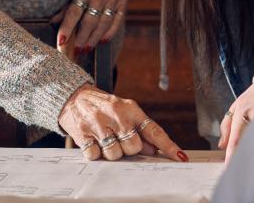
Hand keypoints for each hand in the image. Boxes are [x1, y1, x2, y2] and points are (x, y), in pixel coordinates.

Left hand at [52, 0, 131, 54]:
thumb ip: (67, 7)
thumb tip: (53, 22)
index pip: (74, 12)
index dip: (67, 28)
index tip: (61, 42)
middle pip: (90, 20)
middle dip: (82, 38)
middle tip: (76, 51)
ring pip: (104, 23)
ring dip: (94, 38)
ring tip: (86, 48)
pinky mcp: (124, 0)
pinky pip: (117, 21)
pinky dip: (109, 33)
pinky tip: (101, 41)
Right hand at [59, 83, 187, 161]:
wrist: (73, 96)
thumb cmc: (103, 106)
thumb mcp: (124, 112)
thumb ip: (140, 129)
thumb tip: (155, 149)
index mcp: (131, 109)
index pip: (154, 130)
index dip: (168, 146)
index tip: (180, 157)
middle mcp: (116, 115)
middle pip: (134, 147)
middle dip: (128, 149)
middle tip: (119, 138)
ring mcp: (99, 124)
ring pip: (115, 155)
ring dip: (111, 153)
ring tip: (105, 139)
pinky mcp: (82, 133)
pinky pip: (95, 156)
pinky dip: (95, 154)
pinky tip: (93, 142)